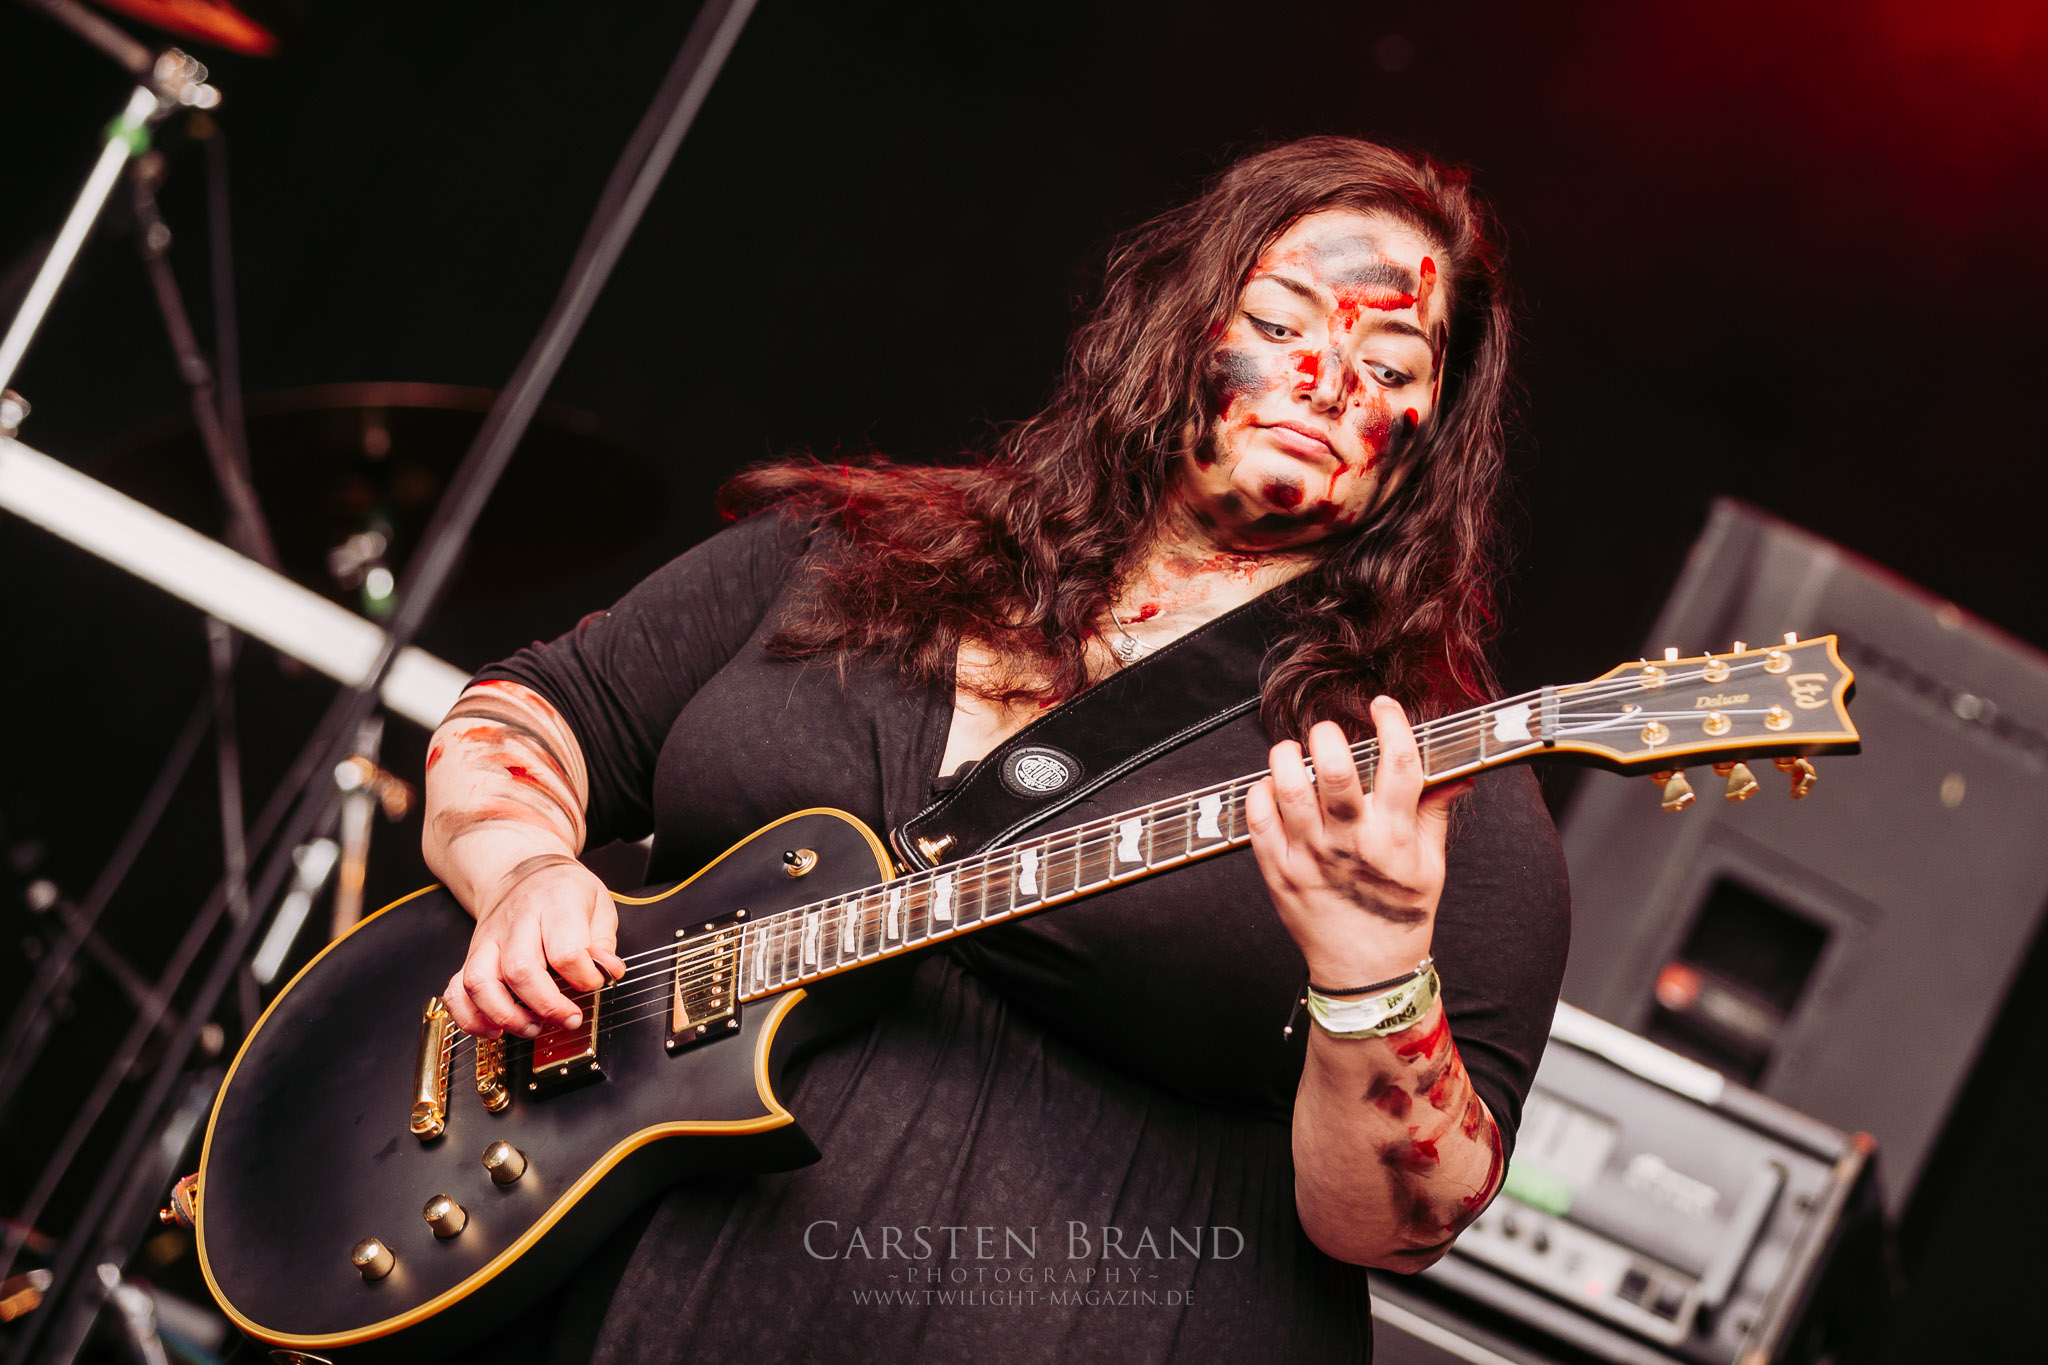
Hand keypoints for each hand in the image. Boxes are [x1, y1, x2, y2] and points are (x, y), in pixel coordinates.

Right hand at [442, 854, 625, 1036]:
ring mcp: (488, 940)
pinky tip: (494, 1029)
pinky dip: (469, 1017)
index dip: (584, 977)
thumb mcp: (598, 903)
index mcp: (555, 904)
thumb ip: (604, 941)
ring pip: (480, 982)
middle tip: (569, 1018)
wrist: (523, 871)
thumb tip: (608, 971)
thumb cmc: (563, 892)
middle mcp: (517, 922)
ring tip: (532, 1027)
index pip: (566, 950)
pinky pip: (456, 991)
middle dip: (546, 1005)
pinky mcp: (472, 956)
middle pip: (520, 970)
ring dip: (506, 1015)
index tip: (594, 983)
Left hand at [1246, 698, 1471, 985]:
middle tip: (1327, 731)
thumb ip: (1435, 811)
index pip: (1400, 765)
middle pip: (1337, 773)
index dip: (1393, 725)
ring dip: (1287, 758)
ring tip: (1291, 750)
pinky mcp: (1279, 870)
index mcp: (1392, 836)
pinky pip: (1258, 819)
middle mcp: (1350, 842)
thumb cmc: (1397, 915)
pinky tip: (1270, 787)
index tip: (1384, 706)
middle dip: (1329, 738)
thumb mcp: (1430, 864)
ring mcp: (1310, 856)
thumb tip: (1457, 773)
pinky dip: (1260, 793)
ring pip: (1290, 790)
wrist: (1365, 973)